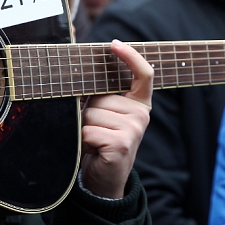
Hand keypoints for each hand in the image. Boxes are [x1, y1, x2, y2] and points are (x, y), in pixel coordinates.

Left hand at [80, 39, 152, 198]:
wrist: (103, 180)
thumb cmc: (100, 142)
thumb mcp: (104, 115)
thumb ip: (102, 95)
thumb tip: (80, 72)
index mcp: (139, 104)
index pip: (143, 74)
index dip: (130, 56)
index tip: (114, 44)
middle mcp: (141, 114)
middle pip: (100, 96)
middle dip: (88, 112)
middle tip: (95, 130)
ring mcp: (134, 129)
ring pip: (92, 113)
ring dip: (85, 128)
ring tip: (94, 141)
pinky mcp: (122, 143)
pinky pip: (89, 130)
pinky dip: (84, 140)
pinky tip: (94, 150)